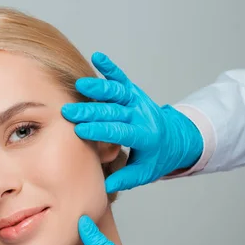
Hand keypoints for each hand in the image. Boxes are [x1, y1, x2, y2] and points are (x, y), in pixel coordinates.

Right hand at [61, 52, 203, 192]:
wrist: (175, 138)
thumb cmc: (155, 157)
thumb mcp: (144, 173)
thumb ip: (125, 179)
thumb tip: (104, 187)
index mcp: (145, 137)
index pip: (119, 132)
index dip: (100, 131)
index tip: (79, 130)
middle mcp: (142, 116)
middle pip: (114, 112)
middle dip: (91, 112)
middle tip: (68, 112)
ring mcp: (138, 101)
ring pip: (118, 92)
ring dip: (99, 88)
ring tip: (79, 85)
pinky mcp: (134, 92)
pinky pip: (122, 79)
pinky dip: (110, 68)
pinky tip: (97, 56)